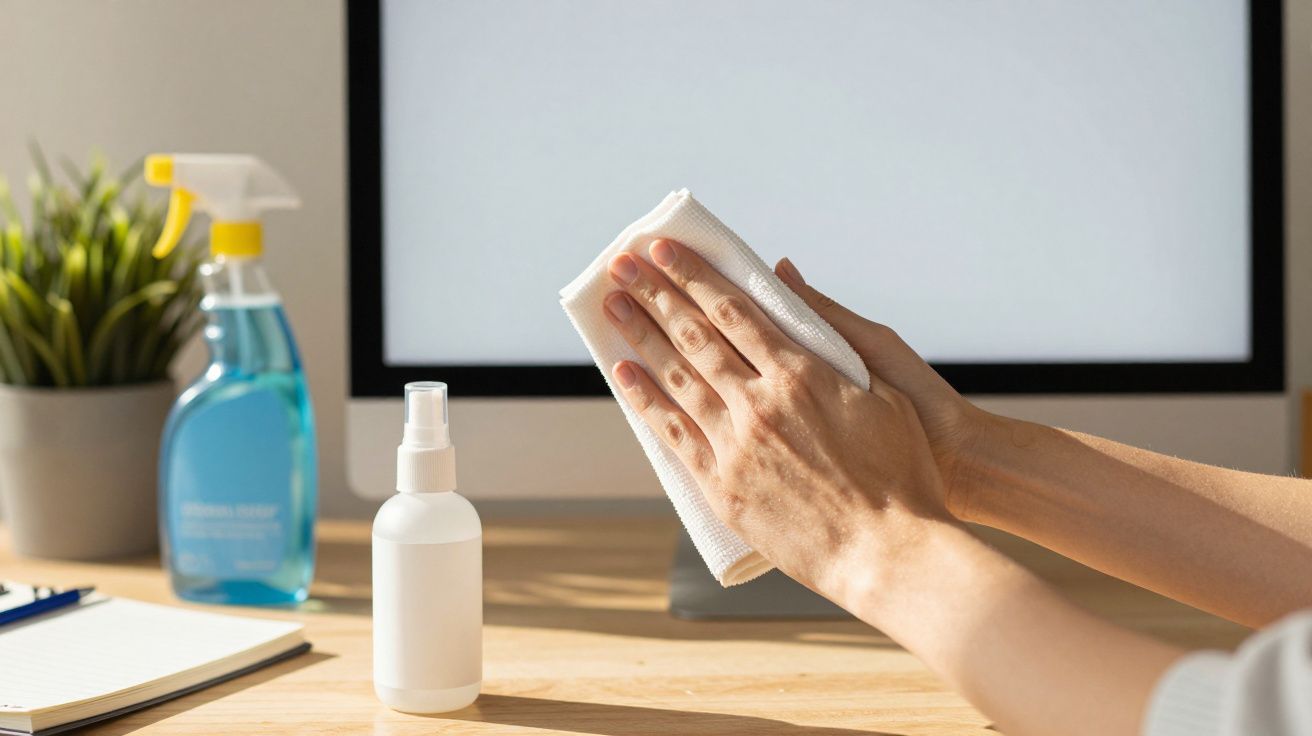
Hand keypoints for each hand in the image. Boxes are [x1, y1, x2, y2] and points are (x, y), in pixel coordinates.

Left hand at [602, 239, 955, 602]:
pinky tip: (625, 374)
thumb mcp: (882, 388)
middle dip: (656, 294)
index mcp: (801, 374)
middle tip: (622, 265)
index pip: (732, 310)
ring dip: (641, 337)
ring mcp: (738, 447)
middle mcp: (761, 404)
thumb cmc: (901, 471)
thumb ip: (830, 328)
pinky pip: (675, 436)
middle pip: (694, 336)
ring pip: (677, 379)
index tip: (664, 250)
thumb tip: (787, 276)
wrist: (888, 551)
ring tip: (615, 306)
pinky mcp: (725, 488)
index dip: (694, 276)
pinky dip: (646, 402)